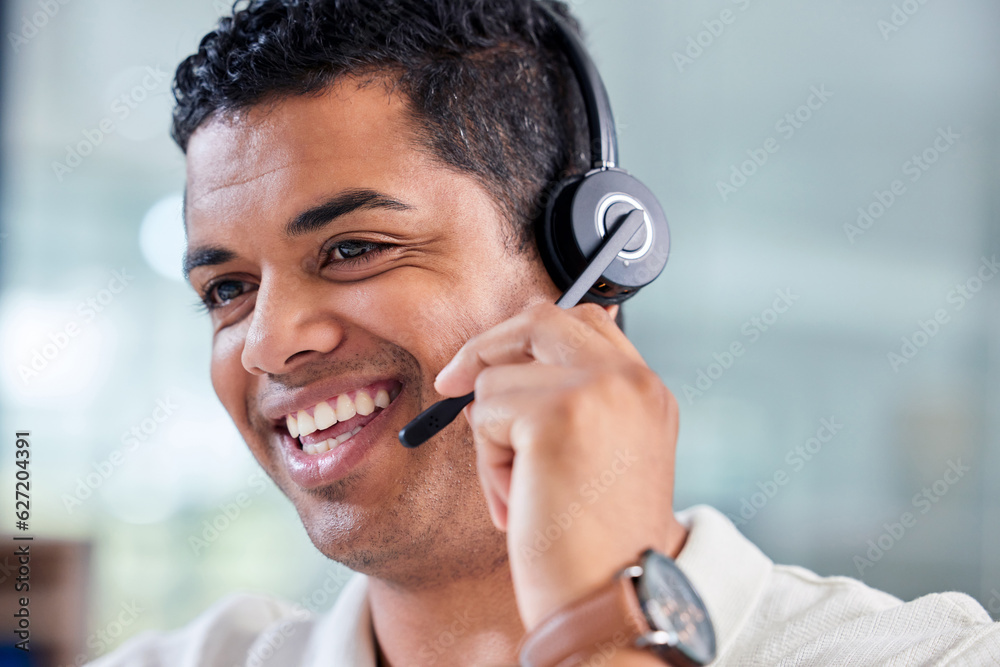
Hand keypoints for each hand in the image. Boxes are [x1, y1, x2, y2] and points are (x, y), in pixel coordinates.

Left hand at [434, 302, 686, 629]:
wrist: (612, 601)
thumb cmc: (598, 544)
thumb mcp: (603, 457)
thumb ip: (571, 403)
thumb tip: (497, 370)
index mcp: (646, 391)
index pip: (585, 321)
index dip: (529, 334)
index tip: (491, 361)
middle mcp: (630, 380)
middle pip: (540, 319)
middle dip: (487, 347)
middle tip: (450, 383)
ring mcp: (596, 389)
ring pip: (498, 377)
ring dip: (492, 438)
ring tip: (523, 490)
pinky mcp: (555, 412)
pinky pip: (483, 413)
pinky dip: (488, 462)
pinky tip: (521, 500)